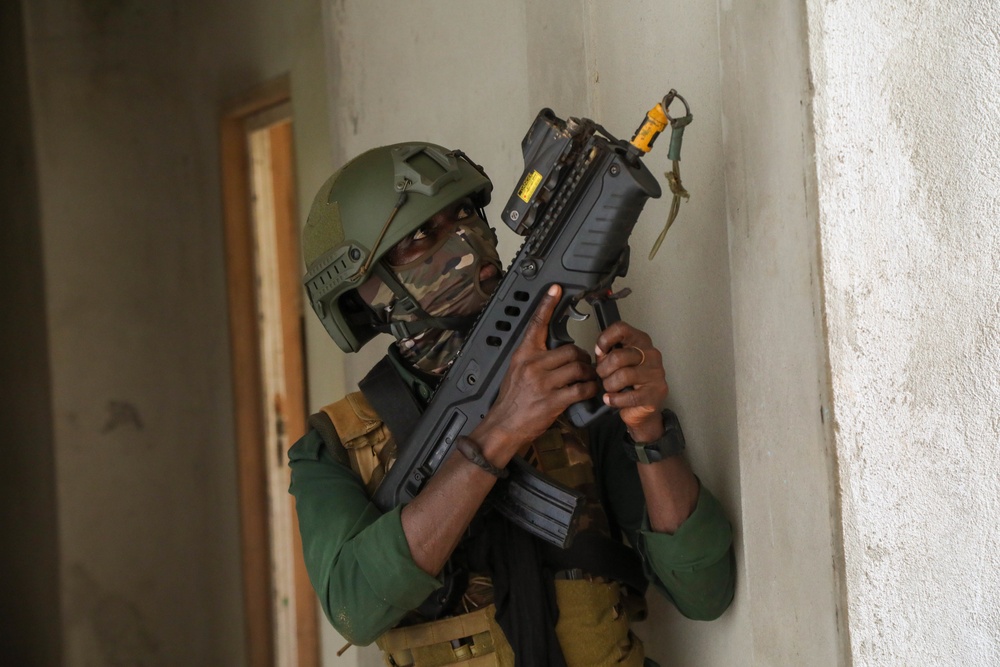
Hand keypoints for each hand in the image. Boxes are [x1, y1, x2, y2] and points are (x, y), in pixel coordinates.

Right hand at [480, 284, 598, 461]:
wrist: (504, 426)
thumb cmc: (511, 400)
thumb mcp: (516, 371)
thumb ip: (533, 358)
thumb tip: (554, 351)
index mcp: (523, 355)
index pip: (536, 325)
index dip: (547, 305)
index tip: (555, 289)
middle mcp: (532, 366)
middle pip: (570, 350)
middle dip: (582, 358)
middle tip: (583, 365)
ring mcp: (543, 384)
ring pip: (578, 368)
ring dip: (588, 374)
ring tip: (587, 379)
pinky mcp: (553, 401)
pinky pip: (580, 389)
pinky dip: (589, 389)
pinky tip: (587, 391)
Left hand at [595, 322, 668, 441]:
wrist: (643, 408)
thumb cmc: (629, 382)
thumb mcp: (616, 362)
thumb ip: (607, 353)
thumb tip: (599, 350)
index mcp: (641, 341)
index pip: (621, 329)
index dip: (605, 339)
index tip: (599, 351)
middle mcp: (651, 354)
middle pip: (618, 356)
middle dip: (603, 369)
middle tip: (602, 376)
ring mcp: (656, 374)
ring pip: (622, 376)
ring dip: (609, 385)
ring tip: (609, 388)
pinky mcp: (655, 393)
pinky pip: (629, 396)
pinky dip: (614, 399)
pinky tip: (610, 399)